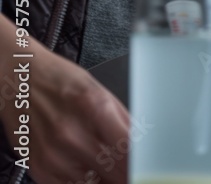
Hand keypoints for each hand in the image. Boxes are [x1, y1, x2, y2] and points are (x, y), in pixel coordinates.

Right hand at [0, 15, 129, 182]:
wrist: (18, 77)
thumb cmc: (59, 79)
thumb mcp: (98, 89)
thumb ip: (123, 118)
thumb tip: (144, 144)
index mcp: (93, 107)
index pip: (129, 150)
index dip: (144, 166)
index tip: (150, 170)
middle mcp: (72, 134)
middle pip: (114, 171)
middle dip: (127, 173)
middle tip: (133, 171)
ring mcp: (53, 155)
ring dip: (107, 179)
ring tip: (110, 167)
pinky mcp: (39, 169)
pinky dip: (86, 182)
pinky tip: (90, 170)